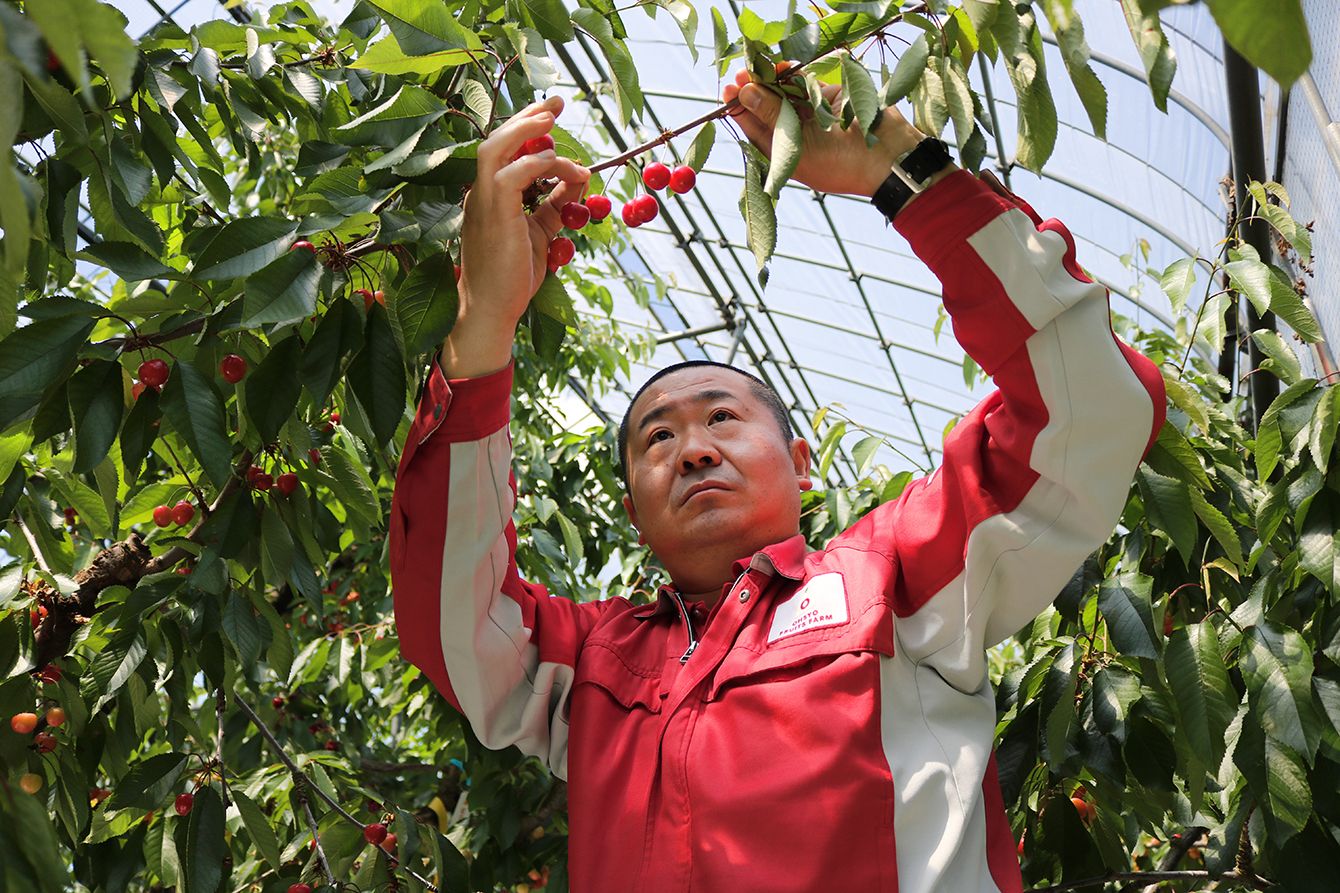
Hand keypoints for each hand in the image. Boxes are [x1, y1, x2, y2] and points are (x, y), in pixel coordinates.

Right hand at [443, 95, 589, 377]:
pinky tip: (556, 165)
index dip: (527, 126)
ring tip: (553, 120)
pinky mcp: (494, 218)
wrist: (492, 311)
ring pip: (495, 150)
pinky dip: (534, 164)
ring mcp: (483, 204)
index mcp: (490, 195)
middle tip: (557, 103)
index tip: (553, 112)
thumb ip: (555, 206)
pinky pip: (510, 177)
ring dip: (525, 131)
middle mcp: (481, 193)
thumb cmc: (513, 277)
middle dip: (527, 117)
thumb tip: (578, 182)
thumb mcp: (541, 233)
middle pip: (496, 140)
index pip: (505, 150)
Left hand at [722, 65, 934, 198]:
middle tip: (741, 72)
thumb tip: (744, 93)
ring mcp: (813, 117)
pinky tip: (783, 65)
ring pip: (786, 94)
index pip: (755, 130)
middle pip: (768, 109)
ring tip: (758, 64)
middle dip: (755, 91)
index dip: (741, 110)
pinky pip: (807, 86)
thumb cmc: (842, 164)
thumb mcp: (800, 144)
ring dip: (773, 80)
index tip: (728, 91)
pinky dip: (795, 75)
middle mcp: (796, 135)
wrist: (889, 158)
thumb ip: (773, 116)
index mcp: (785, 155)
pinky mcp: (830, 100)